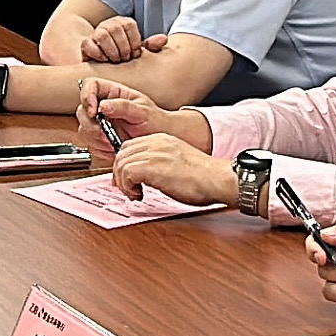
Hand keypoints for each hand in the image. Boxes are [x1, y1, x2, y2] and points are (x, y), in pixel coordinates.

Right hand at [75, 76, 199, 145]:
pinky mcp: (100, 140)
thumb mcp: (142, 110)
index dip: (86, 96)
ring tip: (114, 141)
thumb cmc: (155, 120)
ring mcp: (100, 123)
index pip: (90, 85)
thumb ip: (123, 106)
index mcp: (112, 92)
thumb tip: (103, 105)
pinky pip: (90, 145)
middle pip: (81, 110)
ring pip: (83, 129)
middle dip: (91, 125)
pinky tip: (114, 147)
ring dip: (96, 139)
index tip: (94, 111)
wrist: (161, 138)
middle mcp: (103, 106)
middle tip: (105, 133)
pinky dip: (101, 149)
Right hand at [80, 15, 146, 62]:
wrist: (102, 64)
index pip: (129, 24)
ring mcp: (95, 34)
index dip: (134, 40)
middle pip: (115, 28)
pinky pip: (87, 44)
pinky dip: (97, 53)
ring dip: (111, 50)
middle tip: (126, 59)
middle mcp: (108, 25)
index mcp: (122, 23)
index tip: (136, 54)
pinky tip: (104, 60)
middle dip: (123, 47)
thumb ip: (150, 46)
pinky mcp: (85, 45)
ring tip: (116, 60)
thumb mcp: (137, 51)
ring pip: (102, 35)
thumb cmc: (123, 56)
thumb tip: (164, 39)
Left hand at [109, 133, 238, 206]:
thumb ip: (160, 164)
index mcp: (162, 140)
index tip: (126, 180)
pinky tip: (139, 195)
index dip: (124, 164)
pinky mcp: (152, 166)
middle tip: (127, 189)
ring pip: (121, 163)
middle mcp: (156, 142)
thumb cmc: (203, 178)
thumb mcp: (177, 164)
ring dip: (123, 183)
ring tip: (135, 194)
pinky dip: (128, 187)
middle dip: (119, 173)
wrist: (216, 179)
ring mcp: (153, 153)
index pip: (131, 146)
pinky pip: (126, 173)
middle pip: (122, 153)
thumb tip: (144, 178)